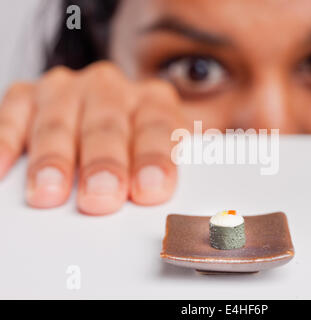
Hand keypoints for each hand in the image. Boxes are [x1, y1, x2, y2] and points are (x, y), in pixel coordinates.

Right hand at [0, 62, 184, 214]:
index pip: (157, 129)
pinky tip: (4, 166)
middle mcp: (111, 89)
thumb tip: (161, 202)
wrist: (118, 108)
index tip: (149, 190)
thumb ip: (166, 170)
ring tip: (49, 192)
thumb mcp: (168, 150)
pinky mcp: (29, 96)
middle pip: (107, 127)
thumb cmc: (141, 139)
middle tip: (100, 198)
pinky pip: (14, 113)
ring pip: (59, 123)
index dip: (153, 160)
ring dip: (53, 159)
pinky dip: (6, 139)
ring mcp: (69, 90)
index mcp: (154, 101)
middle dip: (103, 164)